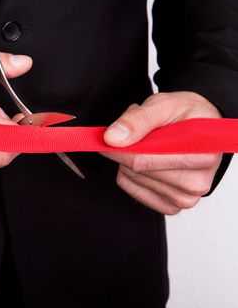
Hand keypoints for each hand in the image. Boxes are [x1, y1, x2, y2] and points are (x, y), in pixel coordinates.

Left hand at [100, 92, 222, 214]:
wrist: (204, 128)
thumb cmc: (188, 115)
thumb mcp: (164, 104)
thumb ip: (137, 119)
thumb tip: (112, 139)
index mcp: (201, 154)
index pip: (143, 160)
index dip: (118, 148)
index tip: (106, 139)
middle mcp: (197, 181)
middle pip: (136, 171)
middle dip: (128, 149)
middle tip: (140, 133)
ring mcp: (185, 197)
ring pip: (133, 179)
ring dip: (130, 161)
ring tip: (151, 144)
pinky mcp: (173, 206)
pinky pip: (135, 191)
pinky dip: (132, 175)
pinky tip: (149, 162)